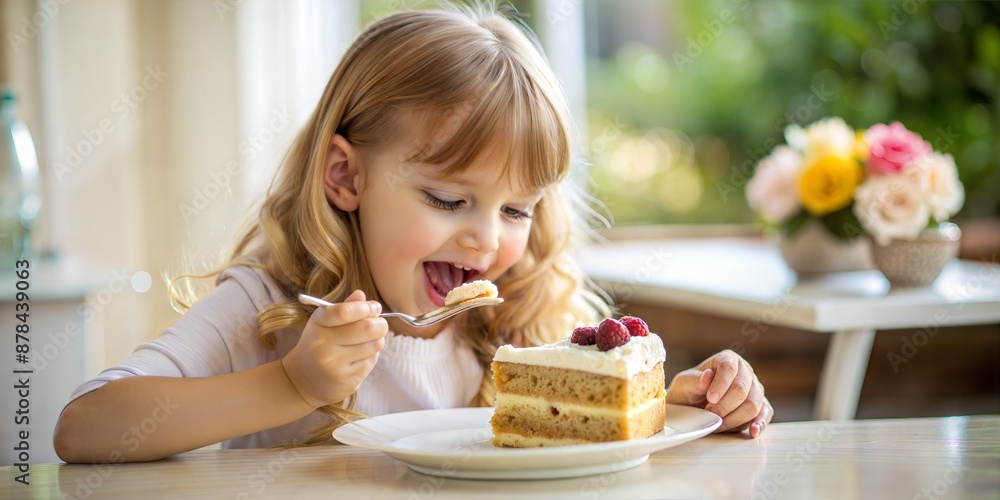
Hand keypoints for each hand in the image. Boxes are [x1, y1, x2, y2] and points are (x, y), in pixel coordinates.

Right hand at [281, 290, 387, 408]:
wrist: (302, 379)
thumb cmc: (319, 343)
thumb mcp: (324, 322)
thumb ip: (344, 307)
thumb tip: (362, 295)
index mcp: (318, 324)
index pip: (345, 311)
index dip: (366, 307)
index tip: (374, 308)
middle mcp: (323, 345)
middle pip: (367, 328)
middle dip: (380, 324)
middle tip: (380, 324)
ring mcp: (334, 365)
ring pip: (374, 346)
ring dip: (377, 341)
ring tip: (367, 341)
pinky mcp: (345, 381)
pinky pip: (370, 363)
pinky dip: (370, 357)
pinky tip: (358, 358)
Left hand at [665, 349, 772, 436]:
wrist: (692, 406)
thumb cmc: (689, 391)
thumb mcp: (684, 384)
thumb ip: (694, 380)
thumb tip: (707, 376)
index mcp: (728, 359)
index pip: (729, 368)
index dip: (720, 384)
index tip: (710, 399)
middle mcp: (745, 371)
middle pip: (742, 390)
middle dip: (724, 406)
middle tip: (709, 414)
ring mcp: (755, 388)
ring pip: (753, 405)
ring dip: (734, 418)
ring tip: (718, 423)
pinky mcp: (761, 405)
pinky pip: (765, 414)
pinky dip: (759, 424)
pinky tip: (752, 432)